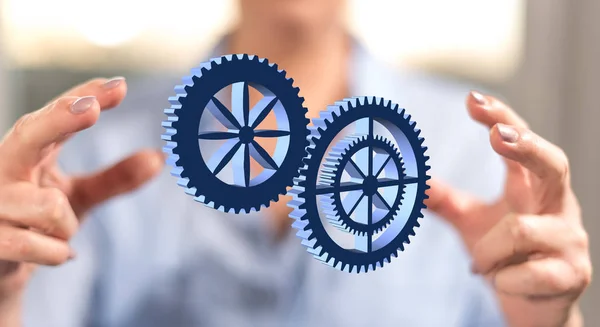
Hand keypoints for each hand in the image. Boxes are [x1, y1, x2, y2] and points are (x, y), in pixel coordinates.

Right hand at [0, 78, 163, 300]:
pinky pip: (40, 246)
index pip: (55, 116)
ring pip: (50, 207)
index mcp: (29, 150)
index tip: (119, 86)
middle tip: (92, 108)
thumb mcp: (79, 196)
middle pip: (29, 133)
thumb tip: (159, 158)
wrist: (2, 267)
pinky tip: (54, 254)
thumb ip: (116, 178)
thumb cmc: (38, 222)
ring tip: (55, 234)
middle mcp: (3, 165)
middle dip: (59, 119)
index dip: (83, 96)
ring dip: (66, 227)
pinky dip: (57, 253)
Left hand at [426, 92, 591, 326]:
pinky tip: (502, 282)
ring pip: (520, 231)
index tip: (472, 99)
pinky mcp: (572, 274)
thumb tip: (412, 179)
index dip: (501, 117)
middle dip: (526, 147)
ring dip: (488, 250)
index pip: (522, 141)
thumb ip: (446, 201)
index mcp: (532, 186)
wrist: (533, 308)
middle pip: (553, 164)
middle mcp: (557, 205)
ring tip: (481, 265)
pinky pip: (527, 273)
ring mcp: (569, 239)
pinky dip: (502, 278)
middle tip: (496, 136)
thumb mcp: (472, 223)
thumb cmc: (505, 256)